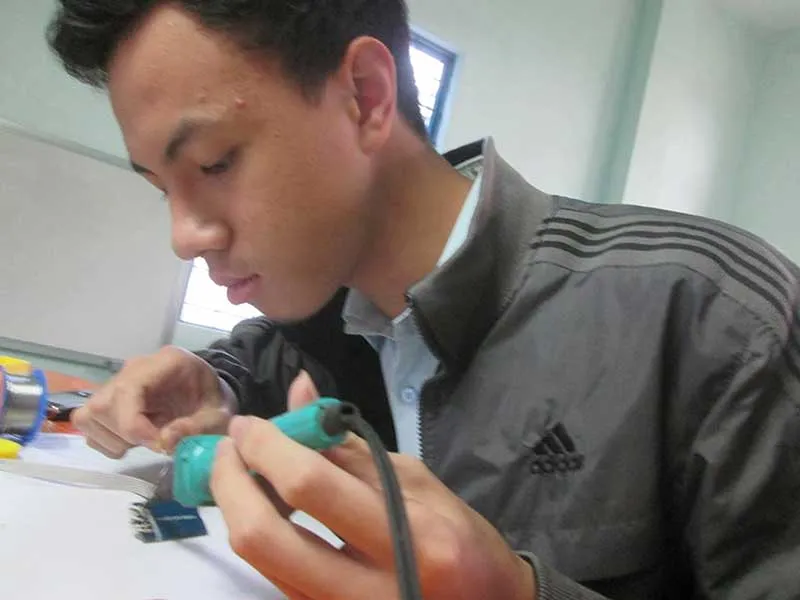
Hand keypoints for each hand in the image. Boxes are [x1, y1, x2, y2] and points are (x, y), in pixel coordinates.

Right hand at [72, 345, 233, 457]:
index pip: (127, 389)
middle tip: (157, 442)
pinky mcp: (108, 401)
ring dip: (113, 439)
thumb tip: (164, 441)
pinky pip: (89, 424)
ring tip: (146, 440)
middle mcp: (134, 368)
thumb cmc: (213, 401)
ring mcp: (117, 383)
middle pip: (102, 404)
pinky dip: (107, 441)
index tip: (158, 443)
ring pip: (89, 415)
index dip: (133, 423)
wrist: (208, 394)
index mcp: (164, 362)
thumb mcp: (219, 415)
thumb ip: (197, 427)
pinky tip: (134, 441)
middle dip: (126, 433)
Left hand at [210, 372, 535, 599]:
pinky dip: (258, 534)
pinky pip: (274, 576)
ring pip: (259, 561)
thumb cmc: (462, 539)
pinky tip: (263, 506)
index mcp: (409, 537)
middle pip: (266, 537)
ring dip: (236, 508)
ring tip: (241, 471)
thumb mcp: (417, 481)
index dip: (268, 448)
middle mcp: (369, 588)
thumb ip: (349, 445)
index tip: (250, 425)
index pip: (313, 486)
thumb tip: (299, 393)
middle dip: (232, 484)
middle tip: (229, 449)